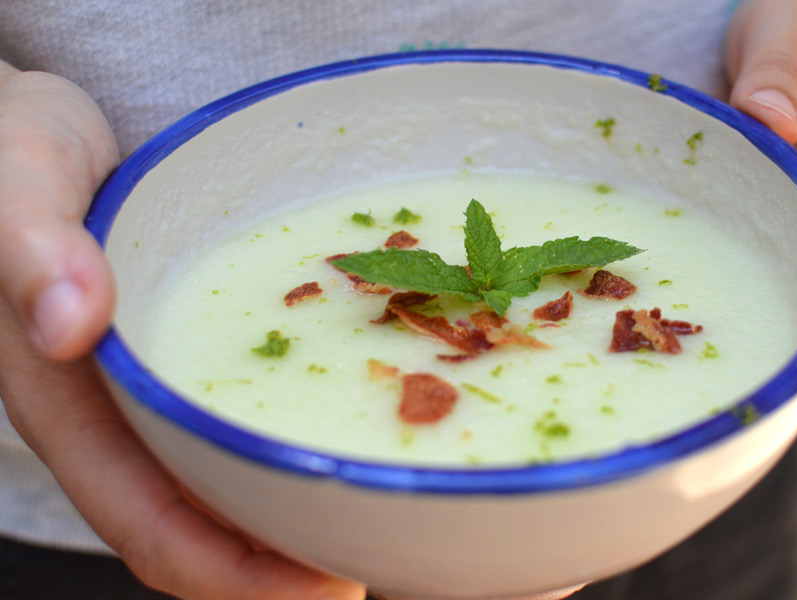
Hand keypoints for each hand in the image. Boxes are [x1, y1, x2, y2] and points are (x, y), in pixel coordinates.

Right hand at [0, 64, 365, 599]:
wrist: (30, 132)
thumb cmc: (15, 153)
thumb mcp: (15, 184)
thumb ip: (29, 249)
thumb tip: (71, 323)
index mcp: (71, 406)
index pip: (150, 526)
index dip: (236, 576)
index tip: (326, 588)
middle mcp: (120, 417)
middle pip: (204, 528)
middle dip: (285, 566)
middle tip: (382, 566)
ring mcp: (157, 393)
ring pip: (228, 484)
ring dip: (299, 517)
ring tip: (384, 520)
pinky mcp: (193, 359)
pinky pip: (244, 423)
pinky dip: (295, 445)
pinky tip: (353, 434)